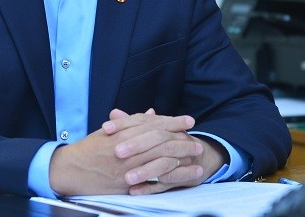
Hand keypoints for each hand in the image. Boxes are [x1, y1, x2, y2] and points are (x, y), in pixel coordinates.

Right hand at [48, 108, 222, 195]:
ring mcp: (128, 167)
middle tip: (197, 138)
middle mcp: (126, 148)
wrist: (70, 170)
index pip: (153, 124)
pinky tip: (186, 175)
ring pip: (161, 158)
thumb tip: (151, 114)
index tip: (188, 120)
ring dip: (181, 156)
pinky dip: (173, 176)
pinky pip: (155, 179)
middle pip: (160, 140)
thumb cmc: (88, 149)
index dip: (172, 121)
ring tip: (196, 156)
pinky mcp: (128, 184)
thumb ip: (131, 122)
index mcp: (122, 132)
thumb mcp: (109, 131)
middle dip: (181, 138)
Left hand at [104, 109, 225, 194]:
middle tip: (117, 152)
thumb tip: (114, 113)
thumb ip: (131, 124)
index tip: (105, 128)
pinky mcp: (181, 177)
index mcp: (162, 125)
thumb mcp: (149, 131)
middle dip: (136, 145)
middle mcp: (173, 138)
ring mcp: (179, 158)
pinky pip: (166, 184)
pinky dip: (150, 188)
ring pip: (163, 163)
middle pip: (156, 138)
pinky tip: (135, 191)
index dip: (123, 123)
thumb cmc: (166, 142)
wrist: (199, 156)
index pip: (142, 120)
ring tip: (127, 178)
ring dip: (145, 170)